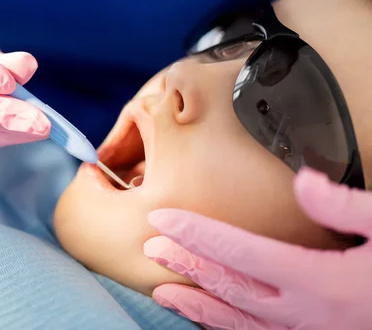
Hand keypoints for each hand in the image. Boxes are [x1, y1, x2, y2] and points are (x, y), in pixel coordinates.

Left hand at [143, 167, 371, 329]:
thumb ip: (347, 207)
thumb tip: (303, 181)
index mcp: (322, 281)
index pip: (240, 251)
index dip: (196, 232)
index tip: (161, 218)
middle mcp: (308, 315)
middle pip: (230, 286)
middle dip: (187, 264)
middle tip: (150, 246)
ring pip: (239, 322)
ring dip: (198, 305)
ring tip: (163, 292)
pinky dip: (227, 329)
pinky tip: (209, 320)